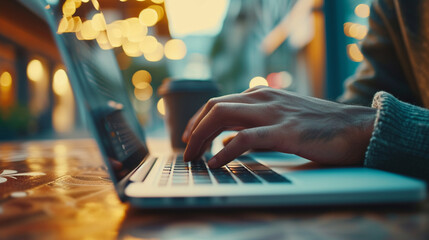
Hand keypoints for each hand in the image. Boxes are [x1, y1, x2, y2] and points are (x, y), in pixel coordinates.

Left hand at [182, 86, 375, 167]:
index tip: (189, 137)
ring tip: (192, 158)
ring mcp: (273, 112)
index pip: (218, 102)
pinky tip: (215, 163)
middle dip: (193, 128)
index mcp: (262, 94)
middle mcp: (263, 97)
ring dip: (201, 137)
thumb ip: (255, 124)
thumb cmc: (319, 126)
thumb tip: (228, 139)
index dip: (198, 120)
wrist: (356, 127)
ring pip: (222, 115)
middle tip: (185, 150)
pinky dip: (224, 151)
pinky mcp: (285, 131)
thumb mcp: (281, 118)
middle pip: (214, 106)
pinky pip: (245, 139)